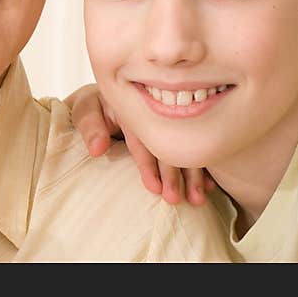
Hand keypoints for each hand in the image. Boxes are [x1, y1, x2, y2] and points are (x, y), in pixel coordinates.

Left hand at [65, 83, 214, 205]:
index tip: (154, 188)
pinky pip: (194, 147)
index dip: (148, 162)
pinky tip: (211, 185)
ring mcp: (172, 117)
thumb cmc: (94, 106)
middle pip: (168, 143)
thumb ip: (90, 126)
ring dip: (193, 174)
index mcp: (135, 102)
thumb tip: (97, 149)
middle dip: (175, 173)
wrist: (104, 97)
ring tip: (198, 198)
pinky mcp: (180, 127)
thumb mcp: (86, 109)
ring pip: (185, 146)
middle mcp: (158, 109)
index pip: (143, 136)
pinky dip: (203, 167)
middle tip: (177, 199)